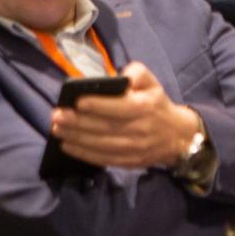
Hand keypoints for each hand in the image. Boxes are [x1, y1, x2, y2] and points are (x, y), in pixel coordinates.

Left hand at [52, 62, 199, 168]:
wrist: (177, 136)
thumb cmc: (156, 104)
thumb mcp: (152, 83)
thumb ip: (137, 73)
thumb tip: (121, 77)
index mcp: (146, 107)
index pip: (121, 107)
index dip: (99, 106)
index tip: (78, 102)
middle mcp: (141, 129)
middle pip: (106, 128)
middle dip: (79, 123)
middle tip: (57, 116)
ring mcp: (135, 149)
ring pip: (102, 145)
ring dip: (77, 139)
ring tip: (57, 130)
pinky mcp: (129, 162)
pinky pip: (104, 159)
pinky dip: (84, 154)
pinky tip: (68, 146)